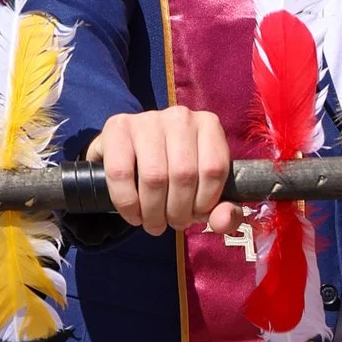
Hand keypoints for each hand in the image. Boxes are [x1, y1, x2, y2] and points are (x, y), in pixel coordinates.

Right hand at [94, 106, 233, 234]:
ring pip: (154, 176)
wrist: (130, 156)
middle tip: (171, 224)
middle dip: (177, 212)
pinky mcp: (117, 127)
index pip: (214, 170)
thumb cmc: (174, 176)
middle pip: (183, 175)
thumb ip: (224, 212)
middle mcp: (180, 117)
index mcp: (208, 125)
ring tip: (153, 223)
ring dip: (153, 212)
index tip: (194, 215)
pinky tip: (133, 214)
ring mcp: (147, 119)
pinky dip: (128, 203)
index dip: (205, 203)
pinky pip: (122, 173)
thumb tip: (222, 221)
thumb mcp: (204, 193)